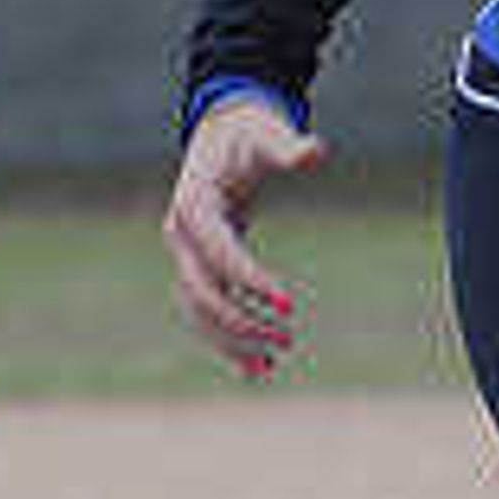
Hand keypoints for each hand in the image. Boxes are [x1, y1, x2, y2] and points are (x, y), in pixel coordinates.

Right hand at [162, 91, 325, 378]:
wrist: (221, 132)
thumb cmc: (249, 133)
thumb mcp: (268, 135)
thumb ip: (289, 148)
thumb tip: (316, 150)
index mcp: (194, 206)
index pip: (221, 255)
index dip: (252, 281)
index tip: (291, 305)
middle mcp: (181, 235)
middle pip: (200, 291)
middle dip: (239, 320)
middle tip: (289, 338)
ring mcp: (185, 253)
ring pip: (198, 309)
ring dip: (230, 340)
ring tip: (271, 365)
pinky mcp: (200, 264)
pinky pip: (207, 308)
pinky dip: (227, 337)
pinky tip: (257, 366)